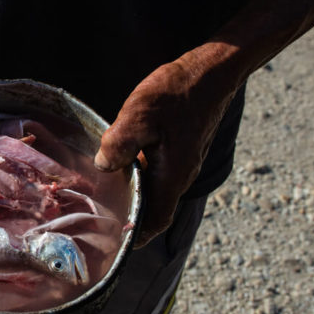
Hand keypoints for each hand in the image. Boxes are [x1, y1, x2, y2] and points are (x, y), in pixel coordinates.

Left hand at [95, 52, 236, 247]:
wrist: (212, 71)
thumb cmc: (178, 92)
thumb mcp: (140, 115)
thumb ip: (120, 143)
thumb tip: (104, 166)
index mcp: (172, 176)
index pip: (156, 220)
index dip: (138, 235)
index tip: (117, 243)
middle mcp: (181, 175)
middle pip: (154, 207)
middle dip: (131, 217)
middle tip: (101, 218)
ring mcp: (183, 161)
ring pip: (155, 188)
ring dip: (134, 194)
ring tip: (104, 193)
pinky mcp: (181, 147)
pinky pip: (158, 171)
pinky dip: (140, 175)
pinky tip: (120, 163)